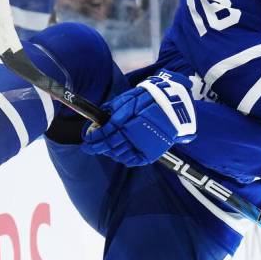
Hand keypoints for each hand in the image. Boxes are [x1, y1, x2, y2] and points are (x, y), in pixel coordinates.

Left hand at [82, 71, 196, 165]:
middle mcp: (134, 134)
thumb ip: (110, 111)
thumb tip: (96, 122)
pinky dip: (122, 158)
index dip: (93, 139)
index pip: (104, 134)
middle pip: (110, 145)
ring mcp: (142, 145)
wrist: (173, 106)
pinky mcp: (150, 153)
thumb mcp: (127, 99)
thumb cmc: (147, 99)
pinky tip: (118, 154)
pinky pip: (131, 160)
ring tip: (104, 149)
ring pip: (119, 154)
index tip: (86, 140)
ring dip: (109, 152)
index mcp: (127, 120)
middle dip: (97, 147)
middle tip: (90, 148)